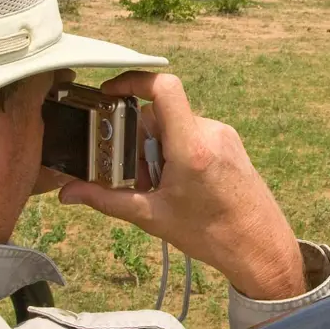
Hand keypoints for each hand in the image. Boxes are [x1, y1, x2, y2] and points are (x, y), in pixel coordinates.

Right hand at [59, 73, 305, 300]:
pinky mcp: (231, 143)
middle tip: (135, 174)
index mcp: (190, 146)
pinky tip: (178, 184)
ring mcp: (223, 135)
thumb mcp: (152, 217)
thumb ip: (106, 199)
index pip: (163, 89)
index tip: (110, 93)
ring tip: (159, 185)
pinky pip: (193, 133)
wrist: (260, 247)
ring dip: (158, 147)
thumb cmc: (211, 235)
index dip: (133, 81)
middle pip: (160, 113)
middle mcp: (209, 132)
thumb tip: (69, 193)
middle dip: (139, 138)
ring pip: (176, 125)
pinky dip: (177, 150)